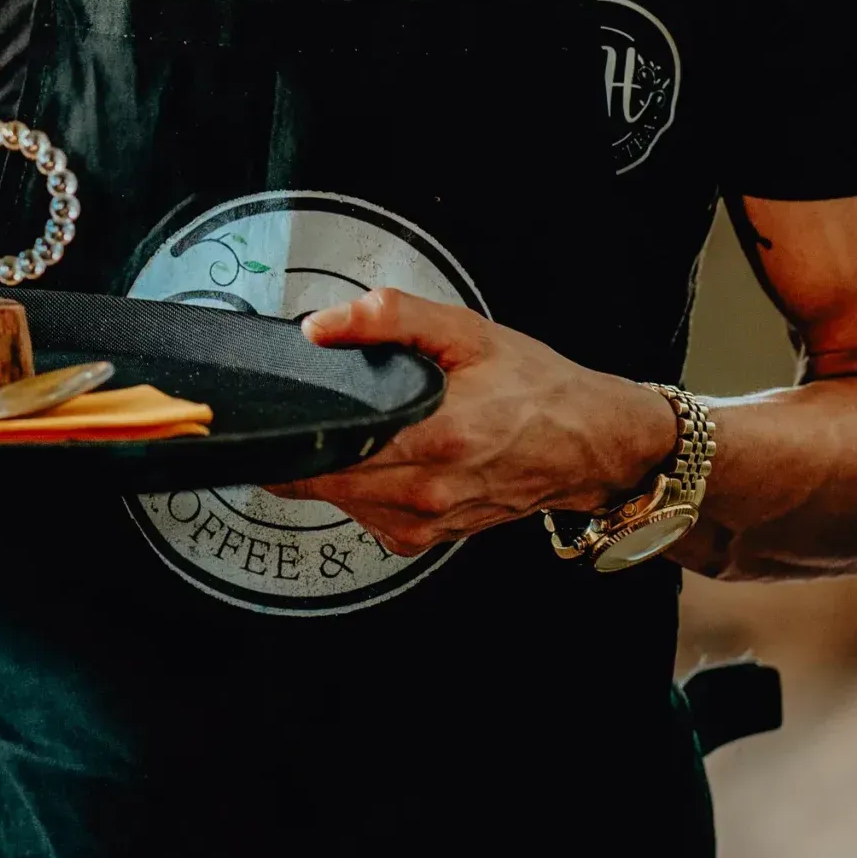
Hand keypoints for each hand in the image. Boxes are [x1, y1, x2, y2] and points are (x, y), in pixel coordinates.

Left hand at [269, 290, 678, 556]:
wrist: (587, 444)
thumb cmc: (534, 387)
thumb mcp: (465, 332)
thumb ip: (389, 318)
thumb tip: (320, 326)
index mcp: (433, 435)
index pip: (324, 447)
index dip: (285, 427)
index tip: (269, 405)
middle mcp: (424, 490)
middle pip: (317, 478)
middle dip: (299, 441)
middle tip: (302, 404)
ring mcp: (422, 522)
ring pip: (334, 499)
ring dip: (327, 464)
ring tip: (353, 425)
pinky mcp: (421, 539)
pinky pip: (362, 514)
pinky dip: (356, 485)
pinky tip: (380, 455)